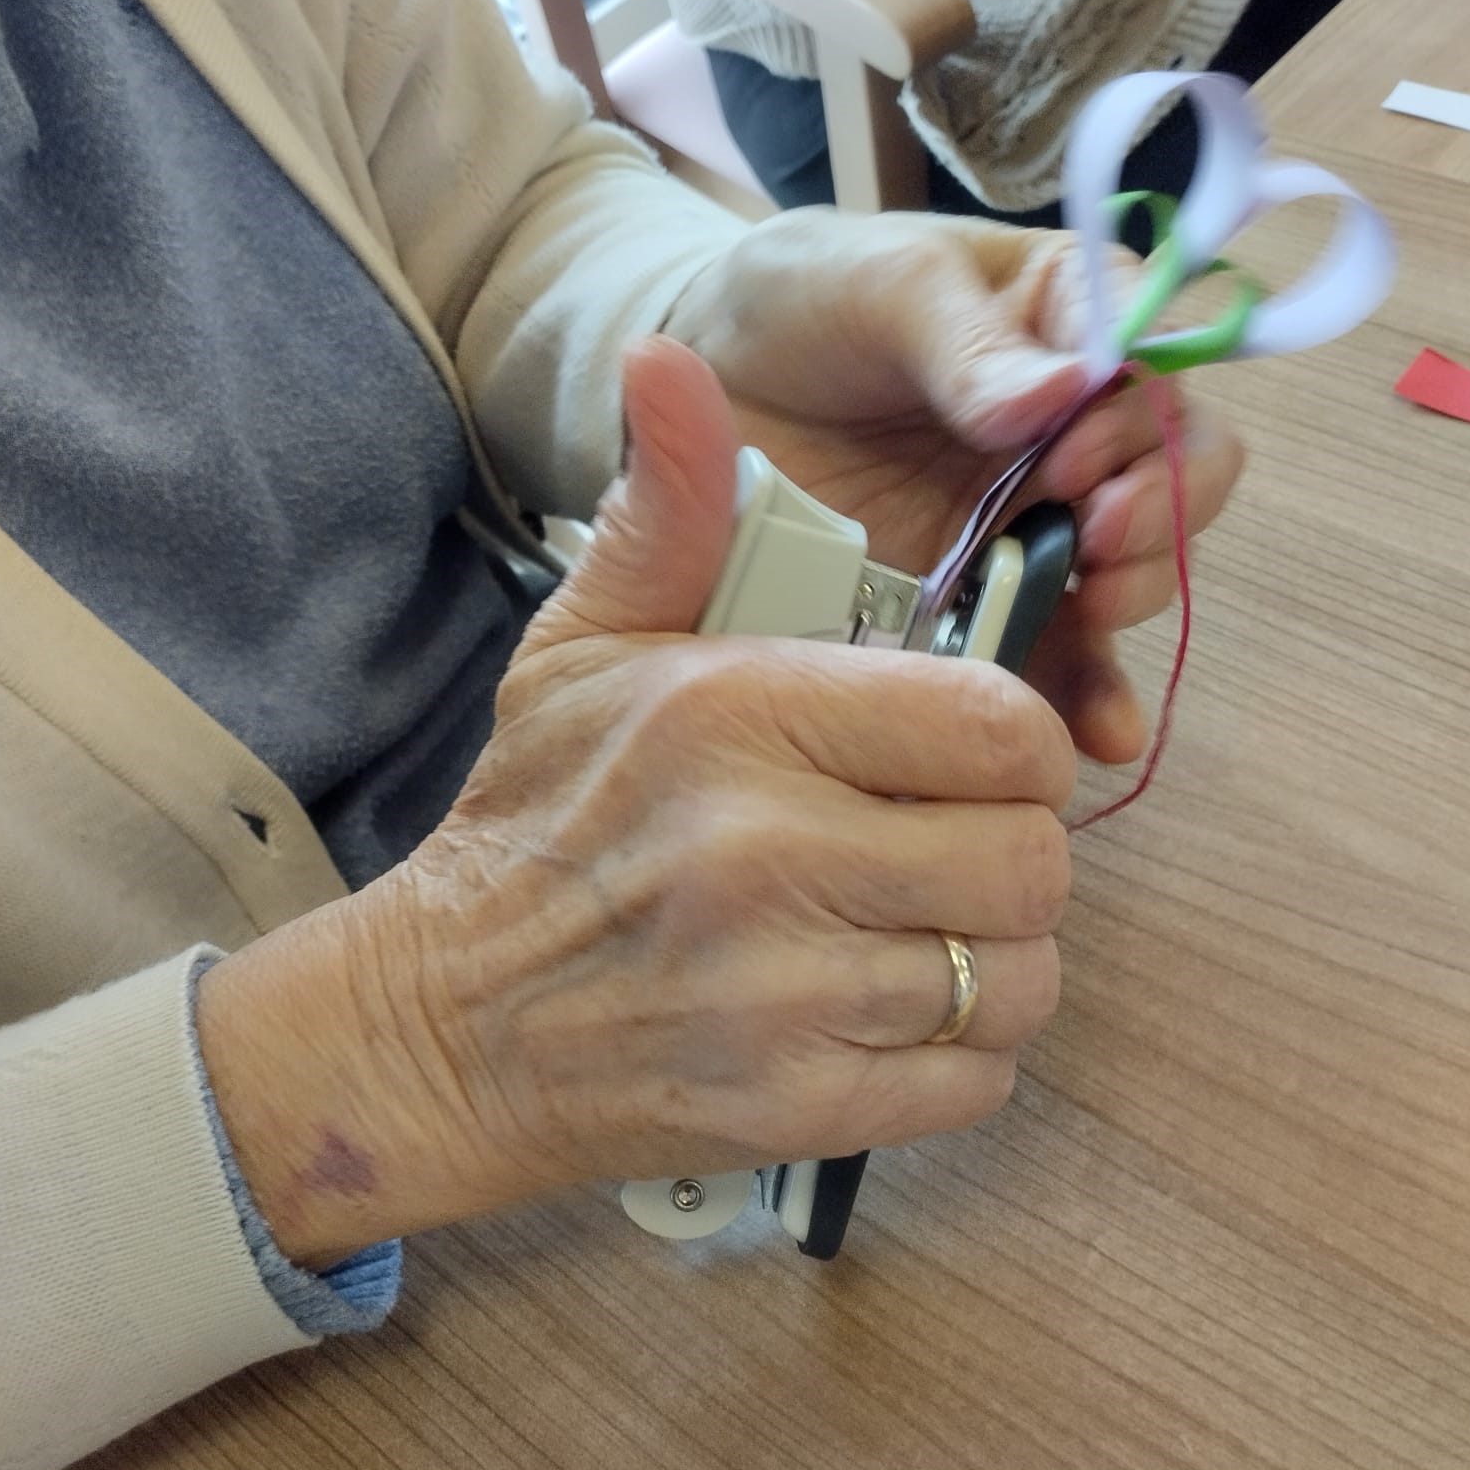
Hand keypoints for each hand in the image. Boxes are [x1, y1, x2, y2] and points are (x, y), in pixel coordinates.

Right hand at [199, 341, 1075, 1264]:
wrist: (439, 1025)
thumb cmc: (534, 824)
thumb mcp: (583, 648)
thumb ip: (669, 513)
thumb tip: (672, 361)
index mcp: (737, 716)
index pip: (1002, 726)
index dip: (1018, 747)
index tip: (972, 761)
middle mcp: (768, 855)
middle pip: (1030, 862)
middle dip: (1007, 856)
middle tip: (944, 852)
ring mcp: (782, 997)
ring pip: (1017, 979)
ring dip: (990, 961)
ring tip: (915, 937)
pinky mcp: (792, 1109)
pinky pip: (978, 1082)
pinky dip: (961, 1056)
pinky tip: (888, 1016)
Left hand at [666, 210, 1244, 763]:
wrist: (696, 395)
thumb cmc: (803, 300)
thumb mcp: (880, 287)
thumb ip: (968, 343)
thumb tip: (1065, 394)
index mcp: (1070, 321)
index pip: (1160, 368)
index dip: (1140, 420)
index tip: (1068, 457)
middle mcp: (1076, 425)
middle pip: (1177, 475)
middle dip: (1156, 513)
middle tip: (1091, 536)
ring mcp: (1035, 517)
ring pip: (1134, 567)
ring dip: (1132, 595)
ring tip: (1089, 608)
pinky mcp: (988, 596)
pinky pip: (1060, 653)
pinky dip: (1089, 696)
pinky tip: (1104, 732)